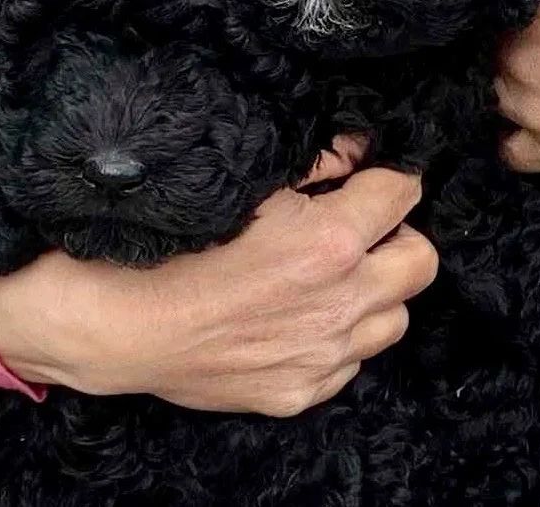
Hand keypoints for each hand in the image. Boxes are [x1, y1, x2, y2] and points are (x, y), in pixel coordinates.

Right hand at [0, 135, 436, 416]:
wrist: (118, 325)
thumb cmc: (172, 245)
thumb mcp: (245, 184)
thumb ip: (316, 164)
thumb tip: (359, 147)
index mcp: (330, 242)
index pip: (403, 193)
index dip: (389, 176)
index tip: (371, 176)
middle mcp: (341, 302)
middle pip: (421, 261)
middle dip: (397, 236)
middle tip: (358, 227)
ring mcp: (324, 355)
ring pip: (395, 318)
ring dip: (374, 292)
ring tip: (330, 277)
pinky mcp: (301, 392)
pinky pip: (351, 362)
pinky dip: (337, 337)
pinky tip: (296, 317)